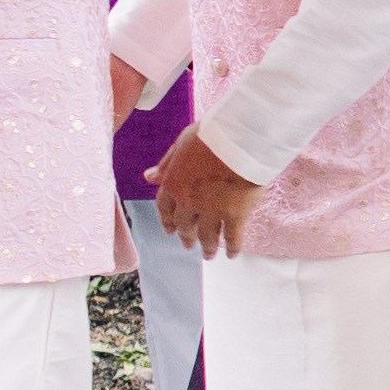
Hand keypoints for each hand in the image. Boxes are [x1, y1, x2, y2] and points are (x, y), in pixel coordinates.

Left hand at [149, 127, 264, 259]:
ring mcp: (212, 210)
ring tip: (209, 255)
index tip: (170, 231)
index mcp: (173, 183)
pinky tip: (232, 254)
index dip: (167, 220)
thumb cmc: (213, 135)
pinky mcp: (235, 215)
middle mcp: (189, 201)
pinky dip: (232, 247)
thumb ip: (167, 163)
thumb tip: (148, 177)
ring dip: (207, 246)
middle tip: (189, 245)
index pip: (165, 207)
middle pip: (185, 225)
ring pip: (207, 234)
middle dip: (187, 236)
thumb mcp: (182, 143)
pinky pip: (233, 236)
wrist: (241, 140)